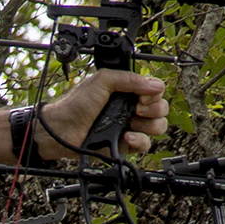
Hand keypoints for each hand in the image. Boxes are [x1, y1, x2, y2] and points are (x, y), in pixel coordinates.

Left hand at [37, 70, 169, 157]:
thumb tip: (154, 85)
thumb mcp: (101, 81)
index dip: (154, 92)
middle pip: (161, 108)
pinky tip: (127, 136)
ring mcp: (130, 126)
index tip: (143, 95)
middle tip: (138, 108)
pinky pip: (146, 144)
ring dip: (150, 124)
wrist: (63, 129)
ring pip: (158, 126)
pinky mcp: (126, 144)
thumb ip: (128, 78)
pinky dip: (140, 140)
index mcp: (127, 91)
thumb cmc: (77, 105)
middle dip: (154, 108)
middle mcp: (131, 108)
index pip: (155, 90)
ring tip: (132, 122)